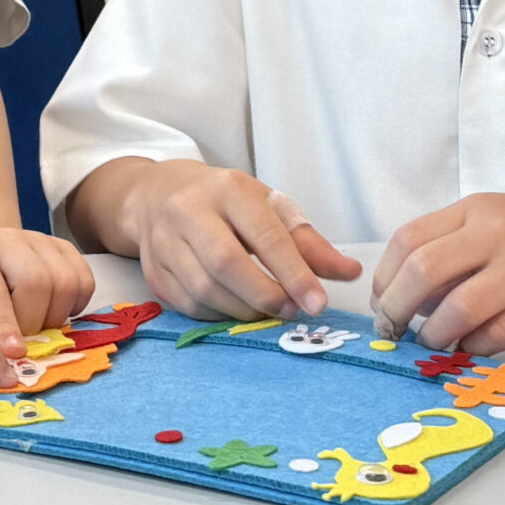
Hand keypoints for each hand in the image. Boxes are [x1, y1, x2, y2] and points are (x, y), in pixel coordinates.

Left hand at [0, 226, 97, 352]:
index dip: (1, 325)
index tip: (12, 354)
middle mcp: (6, 240)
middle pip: (35, 283)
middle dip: (32, 324)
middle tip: (20, 346)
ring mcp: (39, 240)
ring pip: (64, 282)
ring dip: (54, 318)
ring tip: (34, 329)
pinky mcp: (63, 247)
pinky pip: (84, 280)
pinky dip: (75, 305)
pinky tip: (54, 312)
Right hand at [120, 161, 359, 320]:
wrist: (156, 194)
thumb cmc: (223, 202)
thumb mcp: (267, 207)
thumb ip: (308, 242)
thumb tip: (351, 272)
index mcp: (228, 190)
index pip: (264, 234)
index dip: (294, 272)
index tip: (318, 303)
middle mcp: (190, 211)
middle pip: (225, 263)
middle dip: (265, 295)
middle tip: (291, 311)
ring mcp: (165, 242)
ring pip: (204, 288)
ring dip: (243, 310)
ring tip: (268, 311)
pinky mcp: (153, 271)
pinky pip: (188, 304)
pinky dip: (218, 314)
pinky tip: (236, 308)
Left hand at [371, 188, 504, 353]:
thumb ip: (461, 246)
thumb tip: (413, 295)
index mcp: (479, 209)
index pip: (409, 240)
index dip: (385, 277)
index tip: (383, 303)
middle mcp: (498, 233)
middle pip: (422, 272)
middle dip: (396, 310)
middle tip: (394, 332)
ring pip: (456, 309)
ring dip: (435, 335)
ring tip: (435, 344)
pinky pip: (497, 334)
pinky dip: (475, 347)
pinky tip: (474, 348)